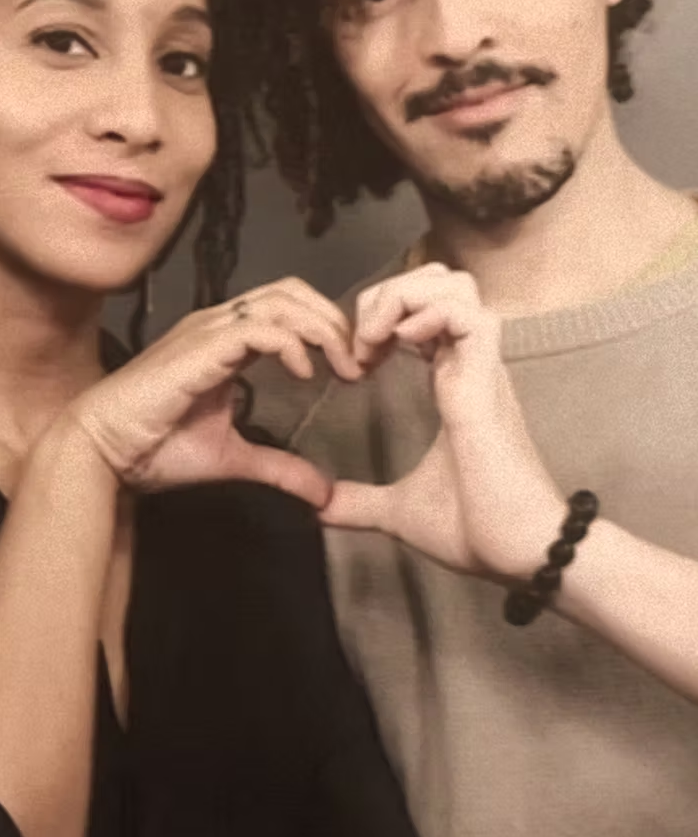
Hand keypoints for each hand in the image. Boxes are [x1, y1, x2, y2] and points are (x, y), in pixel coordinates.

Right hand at [69, 278, 360, 507]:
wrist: (103, 453)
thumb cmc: (153, 448)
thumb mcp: (233, 458)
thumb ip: (279, 467)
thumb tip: (323, 494)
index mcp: (224, 341)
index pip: (286, 307)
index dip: (325, 328)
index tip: (351, 369)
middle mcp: (217, 325)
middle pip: (291, 292)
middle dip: (332, 321)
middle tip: (358, 363)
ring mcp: (207, 331)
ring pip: (280, 301)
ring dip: (321, 330)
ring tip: (341, 366)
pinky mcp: (200, 348)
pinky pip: (257, 328)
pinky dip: (290, 344)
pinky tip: (303, 372)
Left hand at [320, 264, 565, 580]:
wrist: (521, 555)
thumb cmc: (477, 529)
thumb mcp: (400, 510)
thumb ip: (359, 502)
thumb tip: (317, 508)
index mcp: (454, 383)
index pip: (425, 310)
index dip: (384, 316)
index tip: (356, 360)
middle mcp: (470, 366)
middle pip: (440, 281)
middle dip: (389, 294)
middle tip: (360, 343)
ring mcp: (482, 369)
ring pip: (454, 286)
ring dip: (403, 299)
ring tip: (375, 342)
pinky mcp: (488, 382)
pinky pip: (468, 314)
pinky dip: (428, 314)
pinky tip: (400, 346)